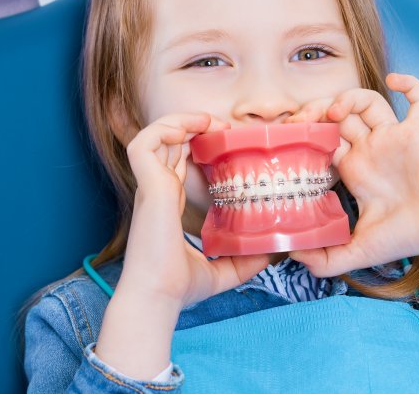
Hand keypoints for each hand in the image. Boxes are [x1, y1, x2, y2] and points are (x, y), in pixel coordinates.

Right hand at [120, 112, 275, 308]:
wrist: (158, 298)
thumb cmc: (178, 288)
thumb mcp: (222, 271)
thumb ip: (245, 260)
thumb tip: (274, 254)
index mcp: (169, 204)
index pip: (178, 163)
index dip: (197, 145)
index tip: (224, 143)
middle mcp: (157, 191)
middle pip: (169, 143)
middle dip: (194, 126)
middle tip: (223, 127)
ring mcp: (150, 187)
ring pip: (154, 136)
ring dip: (181, 120)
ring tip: (209, 121)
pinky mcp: (148, 187)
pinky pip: (144, 144)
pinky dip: (164, 128)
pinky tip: (192, 129)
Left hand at [284, 73, 418, 276]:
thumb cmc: (408, 237)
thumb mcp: (359, 251)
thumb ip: (326, 259)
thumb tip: (292, 255)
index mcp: (356, 169)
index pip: (324, 140)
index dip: (306, 134)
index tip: (289, 136)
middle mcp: (372, 149)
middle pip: (339, 116)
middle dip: (318, 111)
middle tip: (302, 117)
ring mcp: (396, 138)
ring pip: (369, 102)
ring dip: (350, 97)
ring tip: (335, 110)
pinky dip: (410, 84)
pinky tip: (395, 80)